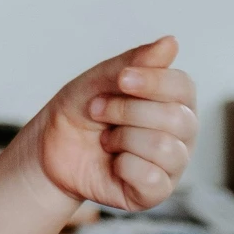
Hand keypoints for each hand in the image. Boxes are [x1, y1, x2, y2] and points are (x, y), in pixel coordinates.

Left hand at [23, 37, 197, 211]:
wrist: (49, 148)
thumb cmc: (80, 110)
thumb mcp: (99, 79)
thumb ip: (134, 62)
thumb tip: (171, 42)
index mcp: (174, 101)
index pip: (184, 86)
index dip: (153, 81)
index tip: (120, 80)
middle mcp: (182, 133)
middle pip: (176, 117)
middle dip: (125, 110)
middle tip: (97, 111)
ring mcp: (172, 164)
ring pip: (164, 147)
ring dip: (121, 138)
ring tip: (105, 139)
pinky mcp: (156, 192)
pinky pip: (151, 177)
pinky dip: (122, 165)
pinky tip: (112, 163)